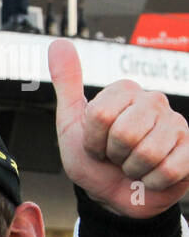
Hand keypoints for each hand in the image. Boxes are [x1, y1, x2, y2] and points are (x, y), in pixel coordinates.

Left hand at [50, 39, 188, 217]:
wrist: (112, 194)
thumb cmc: (93, 160)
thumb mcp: (70, 122)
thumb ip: (66, 83)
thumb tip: (59, 43)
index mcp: (125, 91)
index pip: (100, 115)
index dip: (92, 140)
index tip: (95, 144)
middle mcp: (154, 101)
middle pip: (124, 133)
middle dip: (112, 155)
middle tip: (115, 156)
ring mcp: (177, 124)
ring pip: (147, 153)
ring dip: (132, 169)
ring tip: (131, 165)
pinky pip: (168, 170)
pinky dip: (152, 181)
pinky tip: (150, 176)